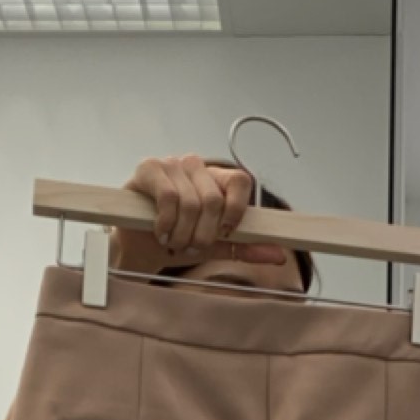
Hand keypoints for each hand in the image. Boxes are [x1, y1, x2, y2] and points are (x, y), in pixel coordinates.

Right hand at [112, 154, 291, 274]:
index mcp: (216, 179)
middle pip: (214, 199)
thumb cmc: (179, 240)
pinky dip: (167, 223)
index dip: (237, 209)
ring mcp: (172, 164)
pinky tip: (161, 232)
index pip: (241, 180)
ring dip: (183, 234)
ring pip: (191, 202)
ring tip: (174, 243)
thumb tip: (279, 254)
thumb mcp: (215, 247)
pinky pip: (168, 197)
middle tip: (191, 248)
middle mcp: (195, 166)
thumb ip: (245, 247)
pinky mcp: (149, 169)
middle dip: (204, 234)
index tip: (225, 232)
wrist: (141, 247)